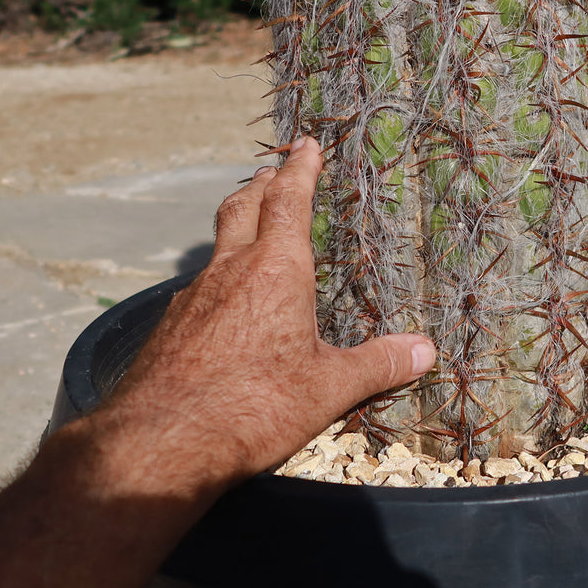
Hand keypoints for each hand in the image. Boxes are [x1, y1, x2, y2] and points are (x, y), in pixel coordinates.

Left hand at [94, 137, 434, 489]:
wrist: (162, 443)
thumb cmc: (254, 406)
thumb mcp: (329, 389)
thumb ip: (378, 365)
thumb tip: (426, 352)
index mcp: (276, 270)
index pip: (289, 201)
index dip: (301, 169)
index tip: (307, 145)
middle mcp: (230, 271)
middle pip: (242, 208)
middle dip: (261, 185)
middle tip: (272, 172)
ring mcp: (193, 297)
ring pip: (217, 246)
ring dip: (236, 227)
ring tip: (250, 231)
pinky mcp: (170, 327)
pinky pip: (198, 287)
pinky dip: (218, 277)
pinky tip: (223, 304)